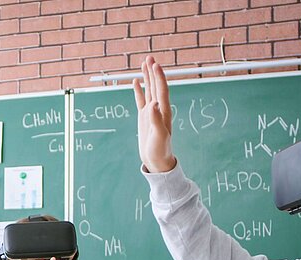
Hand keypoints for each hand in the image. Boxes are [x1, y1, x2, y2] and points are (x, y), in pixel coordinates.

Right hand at [133, 55, 176, 172]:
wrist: (157, 160)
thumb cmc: (160, 150)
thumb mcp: (158, 135)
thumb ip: (156, 119)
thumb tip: (153, 103)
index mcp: (164, 111)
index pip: (161, 89)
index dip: (159, 77)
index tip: (155, 64)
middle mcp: (159, 108)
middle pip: (156, 85)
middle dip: (153, 71)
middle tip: (150, 57)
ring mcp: (151, 111)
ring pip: (149, 89)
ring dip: (147, 77)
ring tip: (144, 63)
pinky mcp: (144, 116)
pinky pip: (141, 99)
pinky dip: (139, 89)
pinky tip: (136, 82)